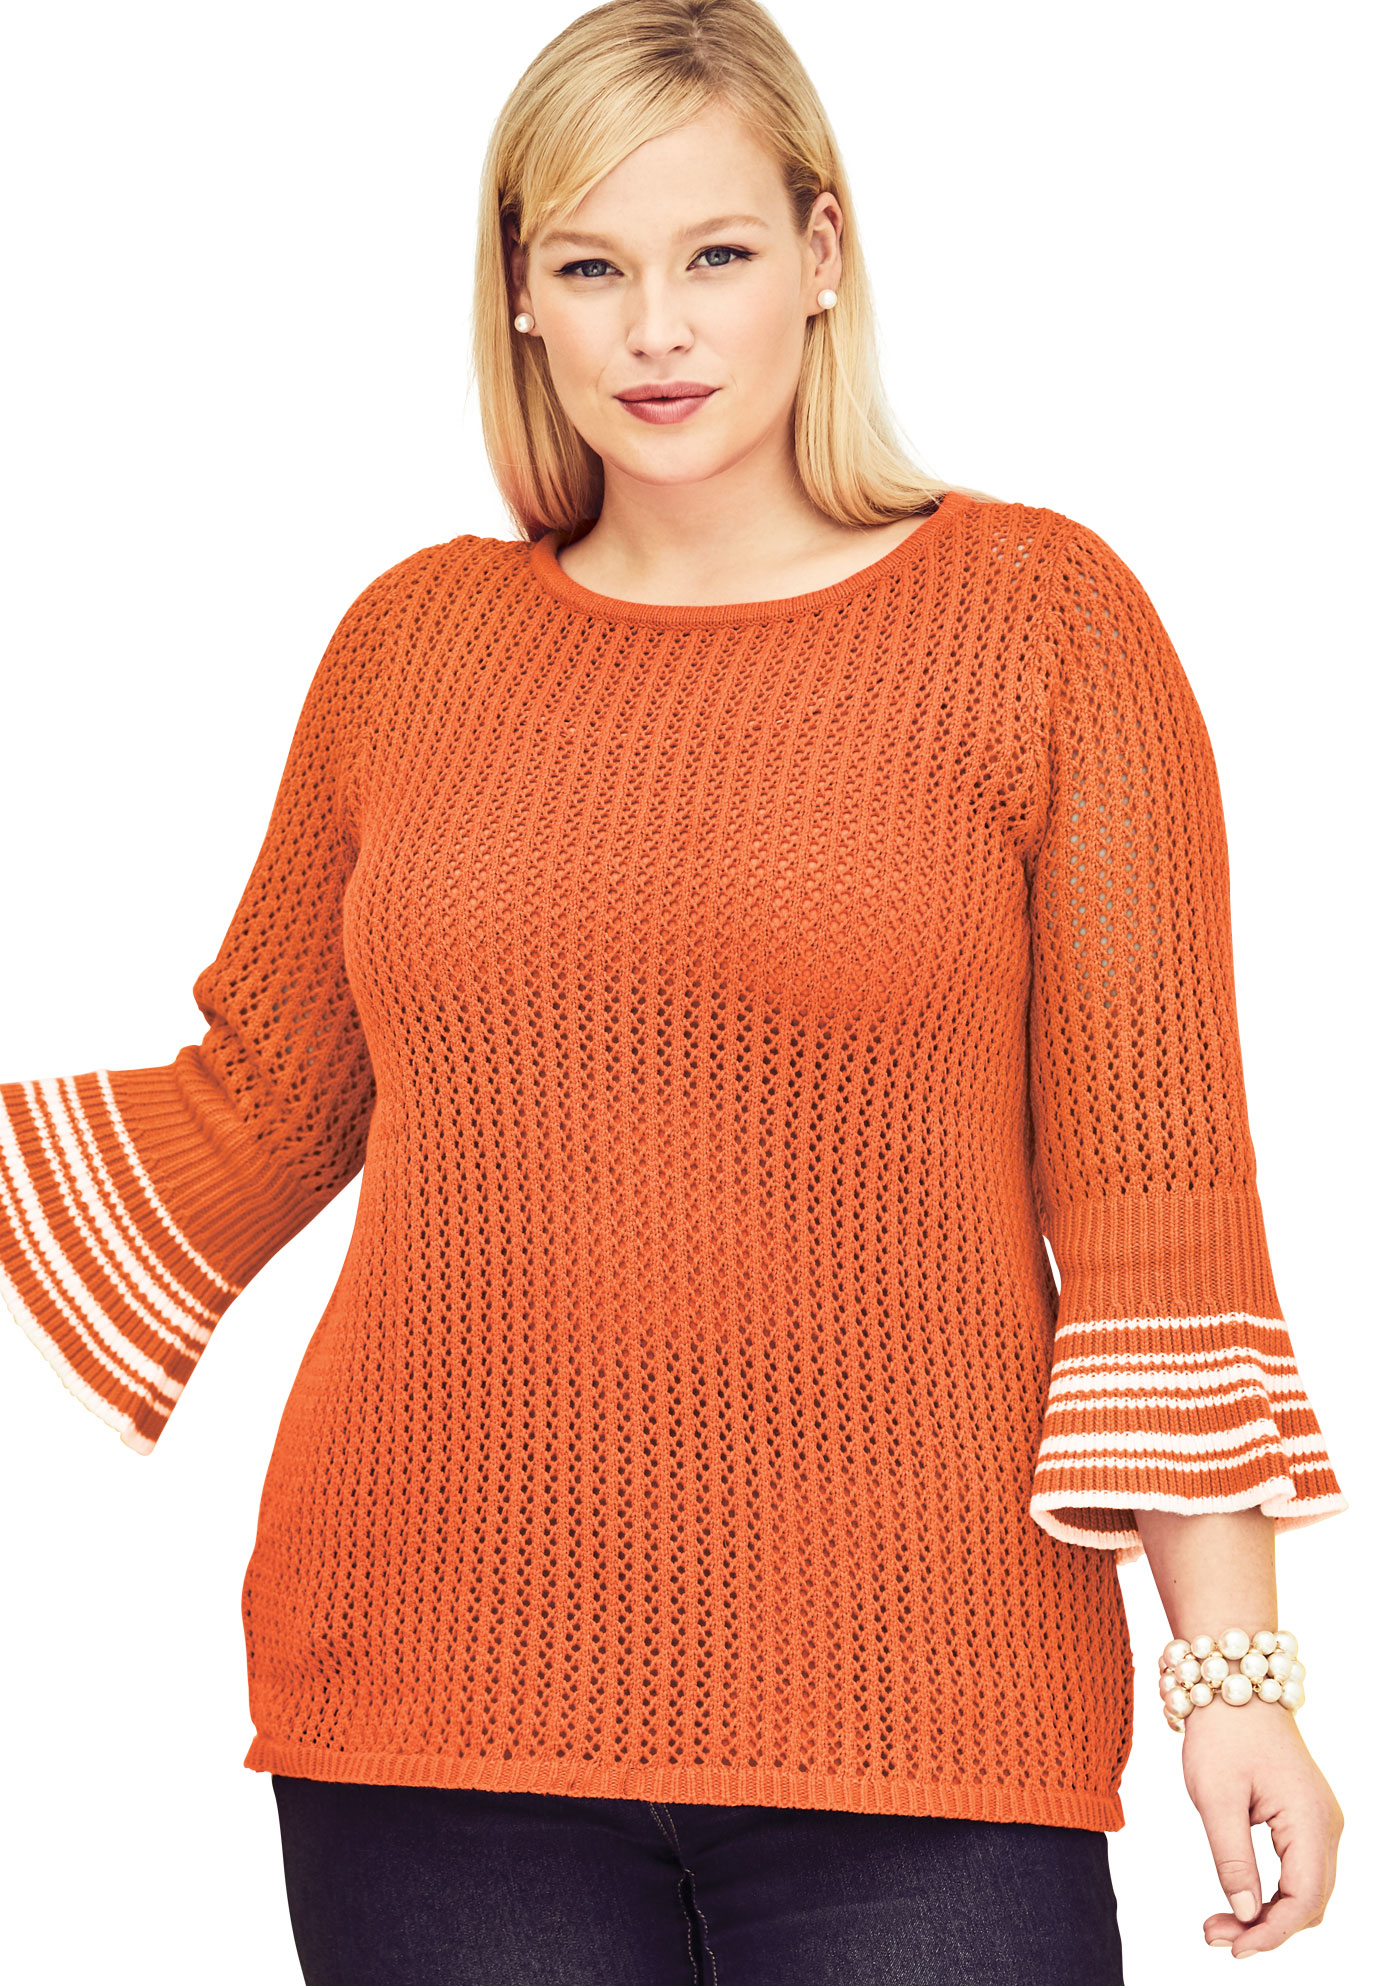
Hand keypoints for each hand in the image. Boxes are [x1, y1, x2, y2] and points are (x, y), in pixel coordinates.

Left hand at [1180, 1694, 1343, 1955]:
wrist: (1233, 1682)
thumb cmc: (1222, 1733)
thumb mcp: (1215, 1798)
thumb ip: (1232, 1859)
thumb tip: (1246, 1915)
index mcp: (1310, 1818)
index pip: (1304, 1899)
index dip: (1271, 1933)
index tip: (1233, 1948)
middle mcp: (1326, 1824)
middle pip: (1310, 1902)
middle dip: (1266, 1929)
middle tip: (1213, 1933)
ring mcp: (1320, 1821)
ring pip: (1307, 1890)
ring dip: (1269, 1915)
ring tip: (1219, 1923)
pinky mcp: (1306, 1817)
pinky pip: (1300, 1870)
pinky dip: (1273, 1893)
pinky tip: (1240, 1901)